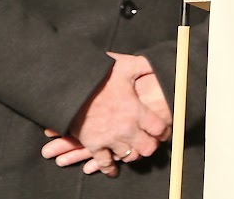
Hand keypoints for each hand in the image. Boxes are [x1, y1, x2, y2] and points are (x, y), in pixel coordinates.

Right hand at [41, 53, 172, 175]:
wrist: (70, 87)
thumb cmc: (99, 75)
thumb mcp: (127, 65)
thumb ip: (146, 66)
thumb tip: (158, 65)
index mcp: (137, 110)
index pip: (159, 129)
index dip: (163, 131)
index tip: (162, 131)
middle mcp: (126, 128)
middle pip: (147, 147)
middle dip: (150, 145)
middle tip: (149, 142)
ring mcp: (109, 138)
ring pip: (129, 156)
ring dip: (132, 154)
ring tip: (133, 150)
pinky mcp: (93, 144)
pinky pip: (104, 163)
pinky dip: (109, 168)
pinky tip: (113, 169)